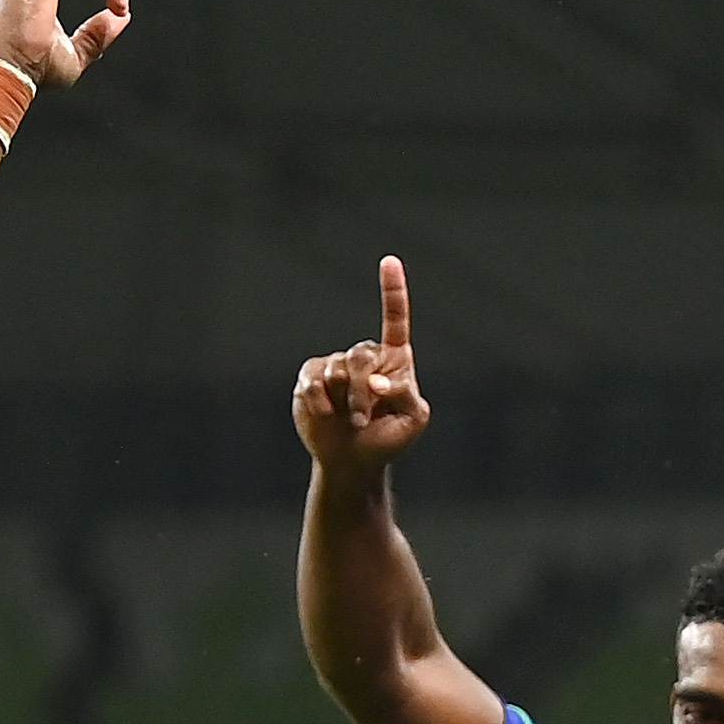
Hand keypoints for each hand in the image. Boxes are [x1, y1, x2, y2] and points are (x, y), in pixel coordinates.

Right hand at [294, 256, 432, 473]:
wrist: (353, 462)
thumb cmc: (388, 440)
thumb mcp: (413, 419)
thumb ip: (405, 393)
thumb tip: (375, 381)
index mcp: (395, 361)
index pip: (395, 320)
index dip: (392, 291)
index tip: (389, 261)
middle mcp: (365, 357)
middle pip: (362, 356)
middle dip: (363, 392)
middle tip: (364, 418)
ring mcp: (336, 365)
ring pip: (338, 370)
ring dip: (346, 402)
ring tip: (351, 422)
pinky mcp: (310, 377)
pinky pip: (314, 380)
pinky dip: (320, 402)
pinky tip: (326, 415)